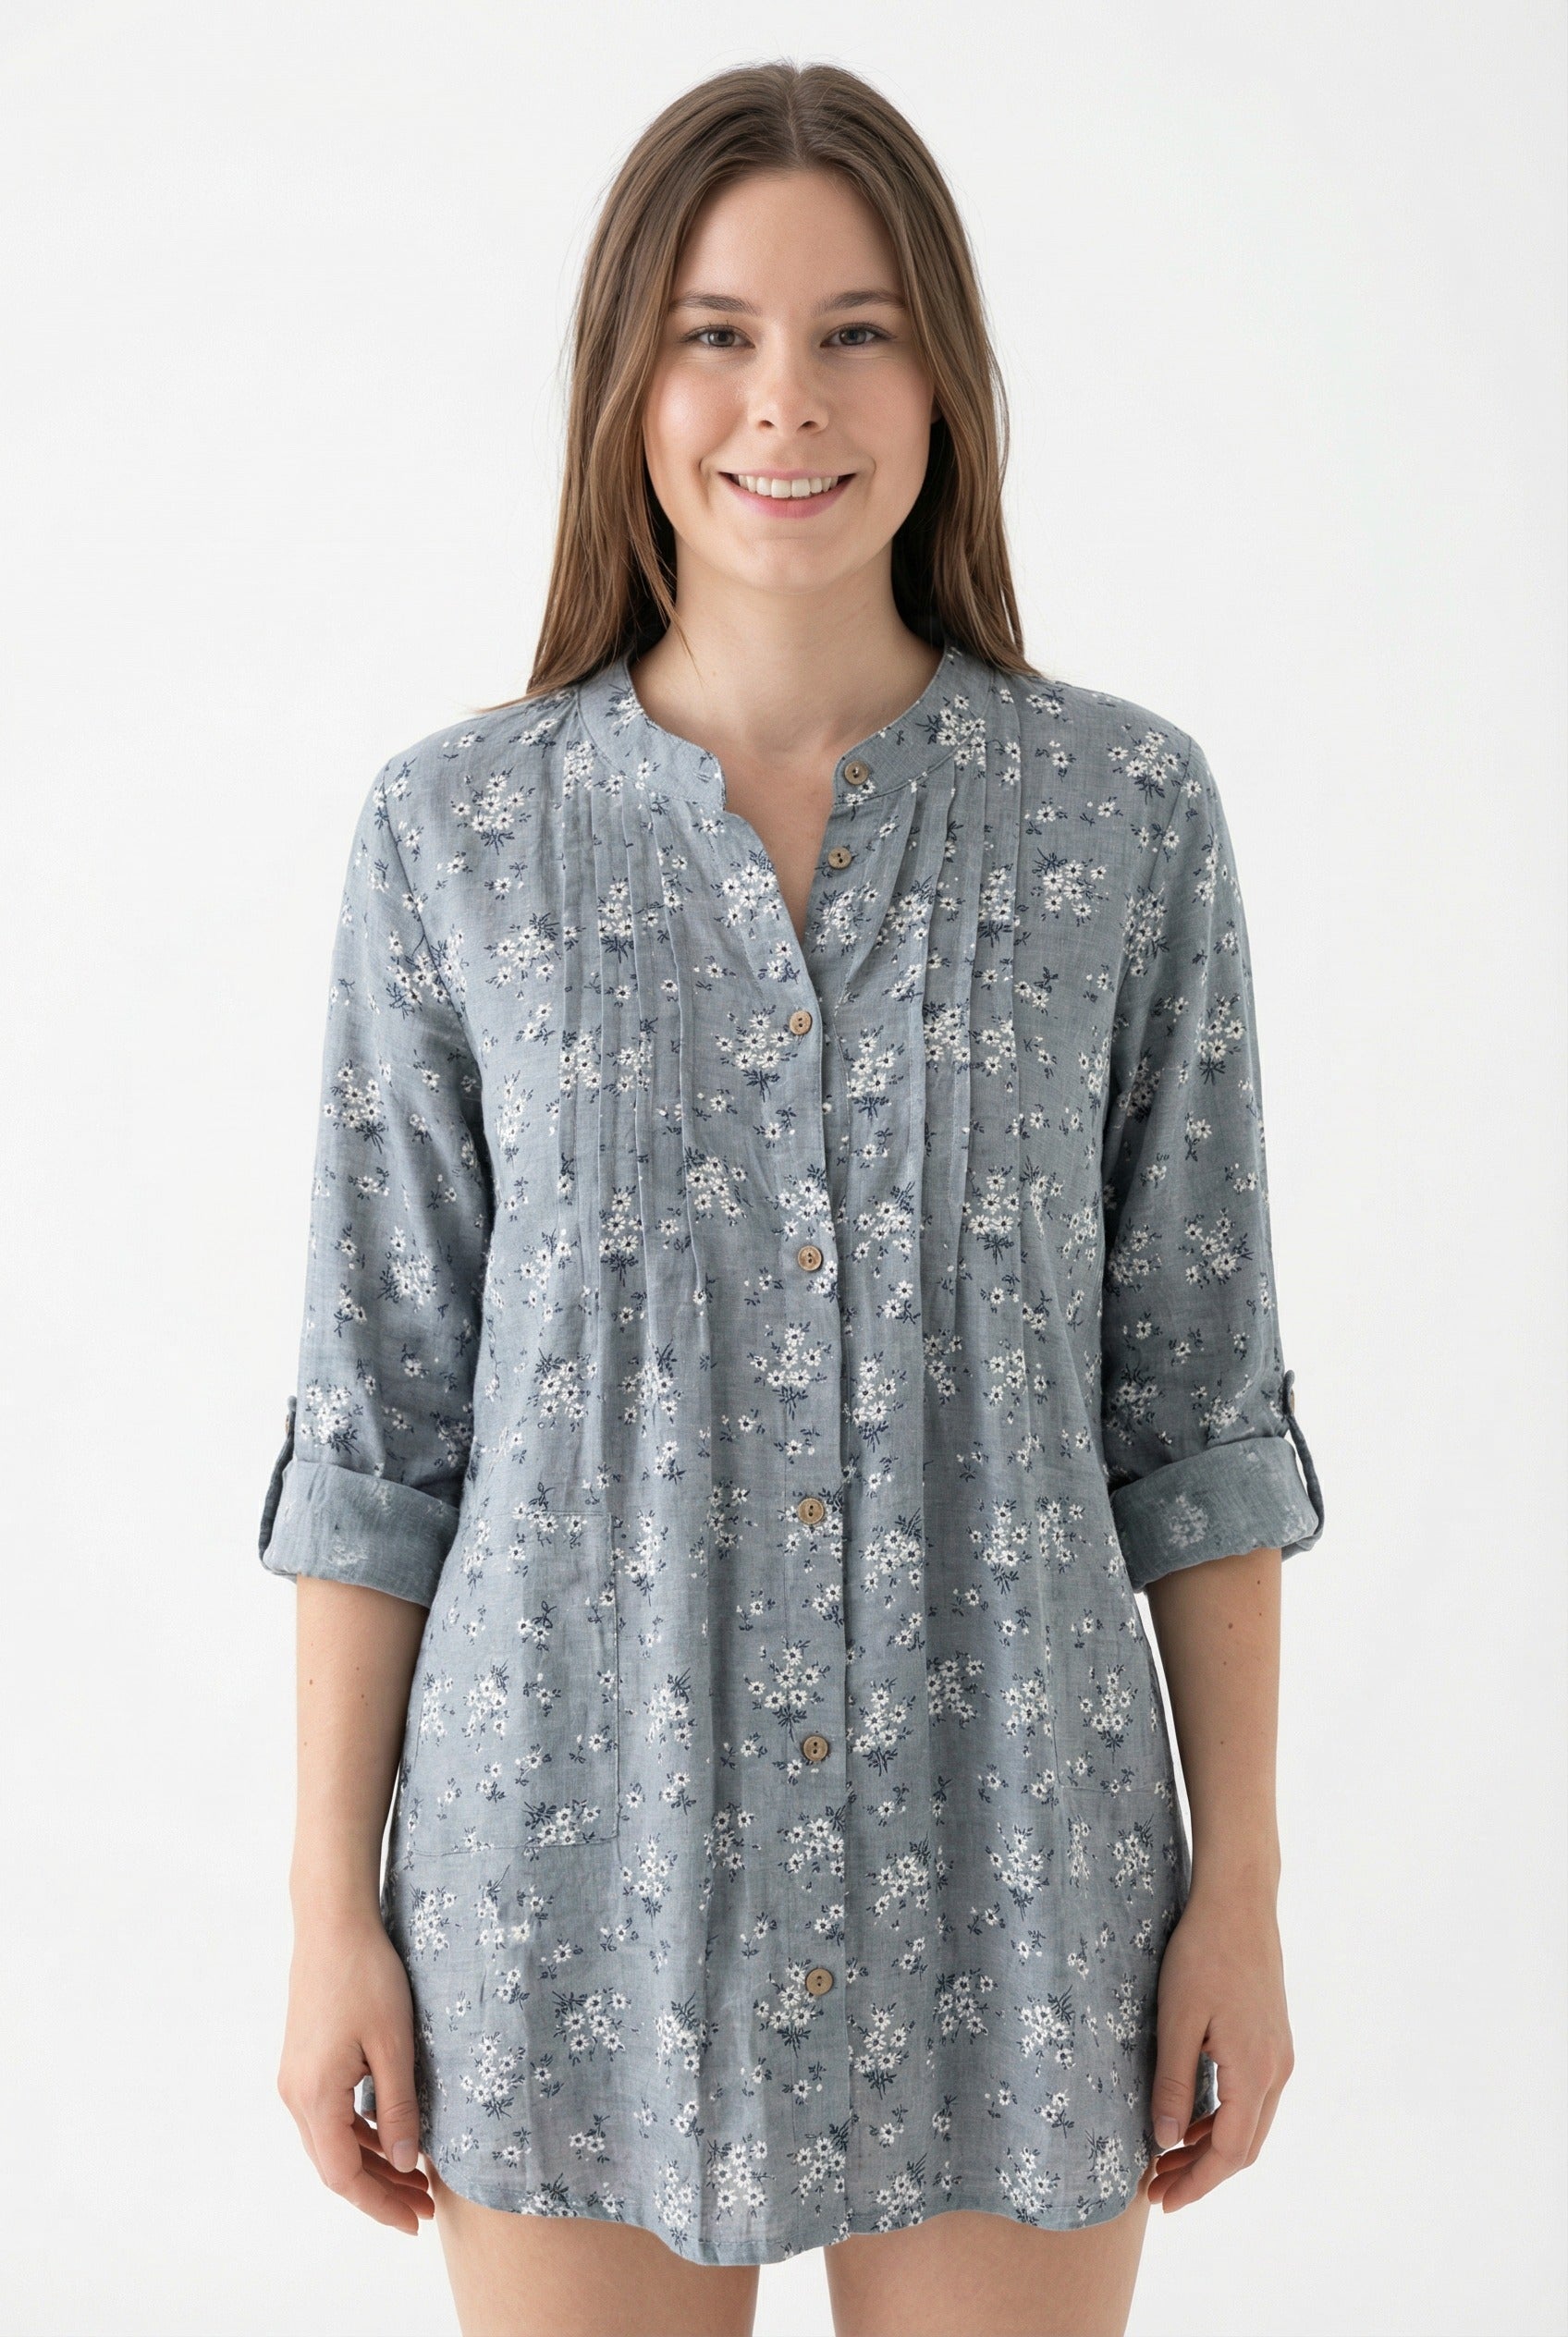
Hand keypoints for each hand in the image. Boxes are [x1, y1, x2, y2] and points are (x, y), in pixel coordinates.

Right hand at [276, 1911, 433, 2233]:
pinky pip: (331, 2116)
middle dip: (381, 2191)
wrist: (332, 1926)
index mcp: (315, 2097)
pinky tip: (393, 2137)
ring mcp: (296, 2079)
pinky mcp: (304, 2063)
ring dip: (373, 2164)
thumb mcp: (394, 2045)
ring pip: (333, 2142)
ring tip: (417, 2179)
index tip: (414, 2223)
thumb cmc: (367, 1978)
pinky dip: (361, 2134)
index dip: (379, 2205)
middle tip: (426, 2207)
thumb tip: (408, 2165)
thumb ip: (398, 2108)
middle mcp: (297, 2095)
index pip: (344, 2176)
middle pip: (336, 2166)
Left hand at [1143, 1879, 1294, 2212]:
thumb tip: (1166, 2142)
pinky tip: (1190, 2119)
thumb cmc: (1201, 1954)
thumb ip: (1174, 2083)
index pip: (1230, 2152)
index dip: (1196, 2183)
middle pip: (1243, 2146)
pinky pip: (1250, 2097)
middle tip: (1156, 2190)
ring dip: (1209, 2146)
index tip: (1162, 2202)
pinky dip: (1221, 2118)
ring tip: (1165, 2160)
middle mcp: (1276, 2070)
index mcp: (1255, 2071)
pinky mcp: (1272, 2039)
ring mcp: (1279, 2054)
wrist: (1239, 1902)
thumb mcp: (1177, 2019)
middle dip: (1200, 2173)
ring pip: (1249, 2123)